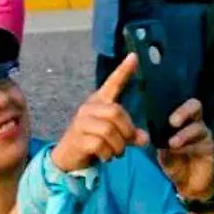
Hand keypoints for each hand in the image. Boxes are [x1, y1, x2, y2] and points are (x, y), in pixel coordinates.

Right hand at [50, 54, 149, 171]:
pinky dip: (108, 154)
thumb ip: (130, 134)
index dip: (123, 71)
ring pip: (109, 130)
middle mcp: (89, 108)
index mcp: (99, 101)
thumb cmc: (94, 139)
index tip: (135, 57)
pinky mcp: (78, 138)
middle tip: (128, 142)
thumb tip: (144, 139)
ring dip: (118, 146)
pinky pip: (100, 145)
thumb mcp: (115, 135)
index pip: (113, 83)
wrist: (69, 156)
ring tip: (116, 152)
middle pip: (116, 112)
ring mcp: (81, 122)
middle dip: (127, 130)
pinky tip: (106, 156)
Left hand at [158, 99, 213, 200]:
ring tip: (172, 143)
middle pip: (195, 106)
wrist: (190, 186)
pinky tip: (179, 151)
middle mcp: (195, 124)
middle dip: (183, 111)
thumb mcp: (164, 155)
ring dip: (184, 135)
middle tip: (172, 121)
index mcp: (183, 122)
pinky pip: (201, 143)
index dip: (173, 104)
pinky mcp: (210, 147)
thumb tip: (153, 135)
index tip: (160, 110)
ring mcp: (204, 135)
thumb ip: (160, 144)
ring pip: (197, 127)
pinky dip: (189, 146)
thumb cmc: (176, 165)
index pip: (181, 104)